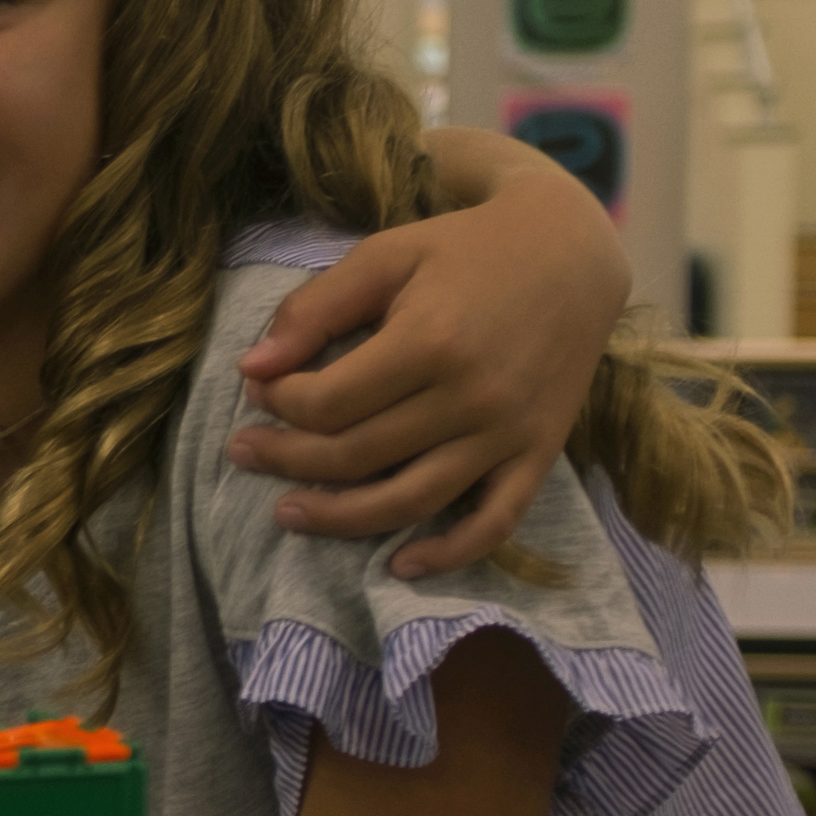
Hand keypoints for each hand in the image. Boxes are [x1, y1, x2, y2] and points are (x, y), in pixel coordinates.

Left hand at [229, 141, 625, 577]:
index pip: (328, 403)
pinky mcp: (538, 455)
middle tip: (243, 452)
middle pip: (357, 456)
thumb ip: (315, 309)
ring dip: (339, 519)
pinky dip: (449, 554)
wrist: (572, 252)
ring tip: (287, 513)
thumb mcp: (385, 256)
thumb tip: (252, 368)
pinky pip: (494, 523)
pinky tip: (400, 565)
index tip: (259, 389)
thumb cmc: (466, 250)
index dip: (279, 403)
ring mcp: (507, 433)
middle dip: (287, 459)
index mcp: (430, 341)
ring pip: (410, 500)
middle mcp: (471, 397)